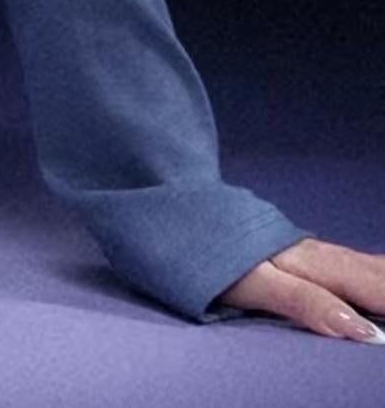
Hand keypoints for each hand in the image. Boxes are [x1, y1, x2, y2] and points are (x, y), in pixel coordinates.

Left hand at [213, 236, 384, 341]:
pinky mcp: (301, 251)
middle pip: (374, 274)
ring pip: (365, 265)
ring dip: (384, 278)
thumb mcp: (254, 283)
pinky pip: (352, 262)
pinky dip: (374, 271)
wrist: (179, 212)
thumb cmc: (212, 254)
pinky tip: (376, 273)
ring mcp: (311, 250)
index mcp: (314, 263)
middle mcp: (319, 253)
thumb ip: (305, 303)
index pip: (372, 287)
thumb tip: (358, 330)